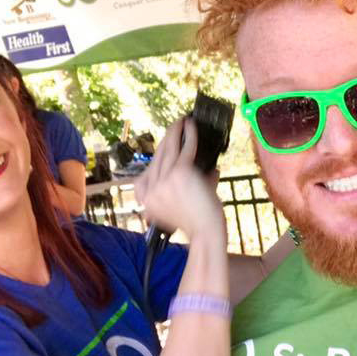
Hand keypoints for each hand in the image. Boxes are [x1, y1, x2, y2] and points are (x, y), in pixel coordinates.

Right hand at [134, 119, 224, 241]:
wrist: (206, 233)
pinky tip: (191, 126)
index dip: (157, 159)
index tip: (164, 148)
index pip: (146, 175)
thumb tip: (210, 170)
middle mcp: (151, 190)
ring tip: (180, 122)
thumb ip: (187, 190)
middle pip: (157, 158)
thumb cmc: (198, 224)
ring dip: (175, 132)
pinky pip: (185, 149)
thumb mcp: (183, 208)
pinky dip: (189, 135)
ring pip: (168, 150)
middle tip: (173, 128)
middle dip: (166, 141)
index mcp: (147, 201)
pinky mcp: (180, 173)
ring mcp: (164, 180)